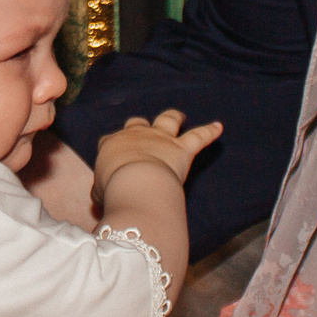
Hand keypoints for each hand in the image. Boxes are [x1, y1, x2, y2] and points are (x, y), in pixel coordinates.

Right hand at [91, 109, 221, 205]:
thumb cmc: (113, 189)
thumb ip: (100, 193)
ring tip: (180, 115)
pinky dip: (210, 132)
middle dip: (140, 126)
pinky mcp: (182, 148)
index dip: (113, 146)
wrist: (135, 183)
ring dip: (174, 117)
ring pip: (168, 119)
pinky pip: (199, 136)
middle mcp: (136, 135)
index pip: (110, 140)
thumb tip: (98, 201)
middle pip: (137, 123)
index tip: (114, 155)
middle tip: (145, 130)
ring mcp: (160, 138)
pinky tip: (219, 127)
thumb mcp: (99, 193)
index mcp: (112, 144)